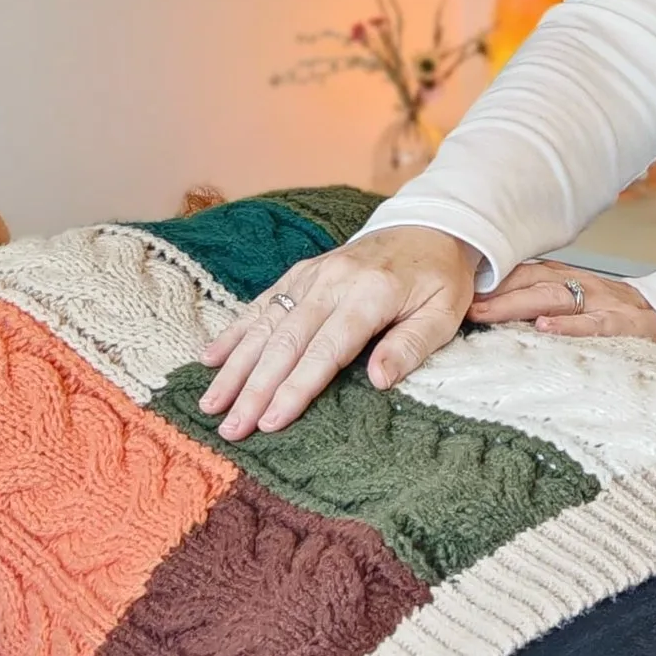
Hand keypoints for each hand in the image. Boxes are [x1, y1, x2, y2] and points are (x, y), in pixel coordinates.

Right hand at [201, 226, 478, 438]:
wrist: (430, 226)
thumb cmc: (440, 279)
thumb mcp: (444, 314)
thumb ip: (412, 346)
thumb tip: (378, 381)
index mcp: (370, 294)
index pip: (326, 349)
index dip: (296, 388)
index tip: (271, 422)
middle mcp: (333, 281)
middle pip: (286, 341)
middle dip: (255, 388)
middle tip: (231, 429)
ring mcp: (312, 274)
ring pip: (265, 324)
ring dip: (235, 366)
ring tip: (211, 404)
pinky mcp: (301, 273)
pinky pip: (262, 303)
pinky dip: (235, 331)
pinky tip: (211, 358)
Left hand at [468, 260, 655, 344]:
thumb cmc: (611, 312)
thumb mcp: (574, 300)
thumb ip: (539, 301)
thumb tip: (488, 311)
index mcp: (565, 280)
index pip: (521, 273)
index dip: (489, 279)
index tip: (457, 288)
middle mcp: (578, 286)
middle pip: (530, 282)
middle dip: (494, 293)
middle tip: (461, 305)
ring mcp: (600, 303)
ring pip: (553, 299)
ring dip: (516, 305)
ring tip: (486, 314)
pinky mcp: (621, 325)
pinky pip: (593, 324)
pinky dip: (568, 326)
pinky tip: (544, 328)